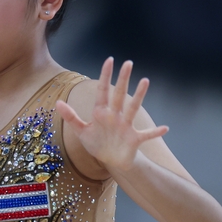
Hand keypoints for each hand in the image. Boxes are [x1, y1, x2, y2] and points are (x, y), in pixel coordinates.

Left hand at [55, 57, 168, 171]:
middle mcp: (115, 116)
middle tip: (128, 62)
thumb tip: (57, 102)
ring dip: (139, 96)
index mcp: (101, 112)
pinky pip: (146, 134)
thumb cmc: (97, 143)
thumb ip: (71, 117)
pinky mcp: (134, 139)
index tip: (110, 60)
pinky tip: (165, 128)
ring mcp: (126, 126)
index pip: (103, 90)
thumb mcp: (81, 131)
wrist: (111, 161)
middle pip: (119, 94)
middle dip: (123, 79)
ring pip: (133, 108)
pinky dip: (155, 132)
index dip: (105, 76)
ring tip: (145, 81)